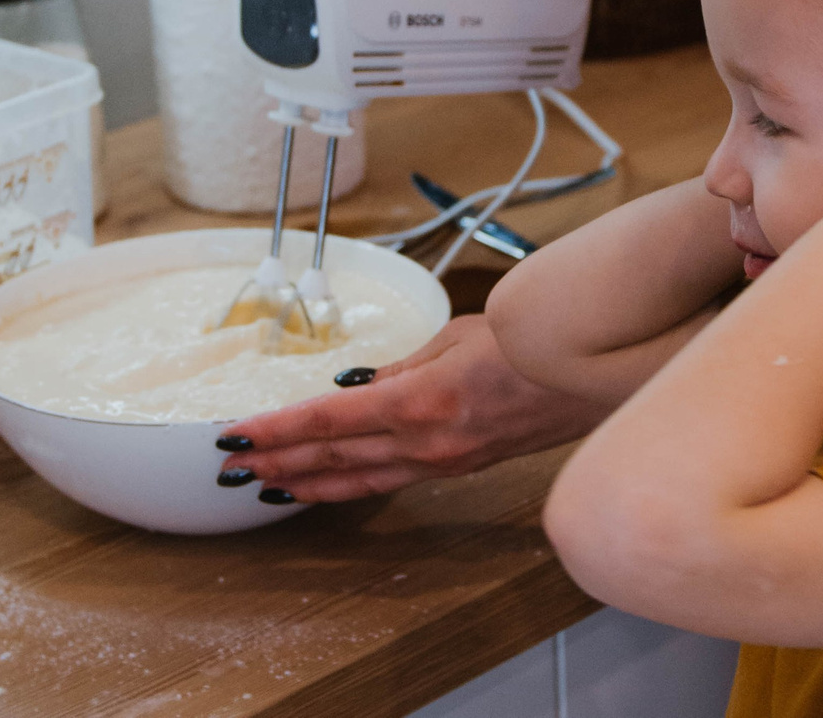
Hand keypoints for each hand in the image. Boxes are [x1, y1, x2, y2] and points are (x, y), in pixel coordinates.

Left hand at [215, 315, 607, 501]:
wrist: (592, 368)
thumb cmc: (529, 339)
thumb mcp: (452, 336)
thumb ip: (400, 365)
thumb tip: (355, 383)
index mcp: (419, 401)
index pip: (327, 419)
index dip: (276, 430)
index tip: (236, 435)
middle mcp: (426, 441)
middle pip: (333, 458)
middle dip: (277, 462)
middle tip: (230, 467)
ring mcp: (443, 461)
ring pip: (357, 480)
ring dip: (306, 484)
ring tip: (262, 486)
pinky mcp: (458, 467)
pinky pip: (389, 481)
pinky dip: (348, 486)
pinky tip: (324, 486)